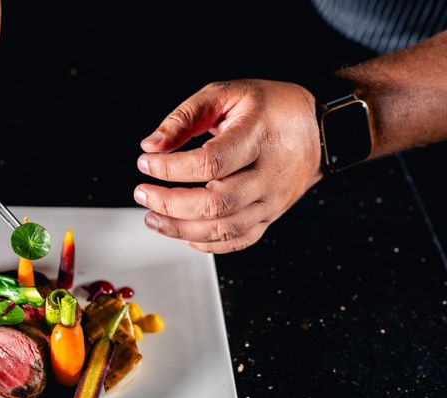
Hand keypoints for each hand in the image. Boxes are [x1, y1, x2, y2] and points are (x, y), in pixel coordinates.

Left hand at [133, 80, 322, 252]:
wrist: (316, 129)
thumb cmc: (268, 108)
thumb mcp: (226, 94)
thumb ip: (185, 117)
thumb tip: (151, 145)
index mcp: (259, 136)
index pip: (211, 163)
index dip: (172, 168)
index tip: (145, 163)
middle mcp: (270, 173)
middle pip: (217, 203)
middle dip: (170, 203)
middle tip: (142, 193)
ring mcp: (273, 200)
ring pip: (225, 228)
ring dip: (180, 228)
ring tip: (152, 218)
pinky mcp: (271, 217)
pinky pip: (239, 240)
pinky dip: (207, 243)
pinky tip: (183, 232)